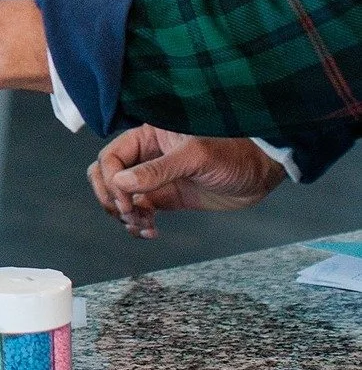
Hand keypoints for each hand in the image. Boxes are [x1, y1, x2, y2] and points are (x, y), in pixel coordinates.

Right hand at [88, 126, 285, 237]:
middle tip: (128, 214)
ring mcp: (156, 179)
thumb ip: (157, 170)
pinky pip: (141, 211)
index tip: (125, 202)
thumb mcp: (194, 158)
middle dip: (111, 198)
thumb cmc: (232, 154)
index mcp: (147, 137)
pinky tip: (150, 231)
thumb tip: (120, 184)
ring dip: (125, 215)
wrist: (261, 173)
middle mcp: (146, 156)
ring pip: (122, 197)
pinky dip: (139, 224)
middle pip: (108, 176)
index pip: (111, 157)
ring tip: (142, 226)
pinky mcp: (167, 198)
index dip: (111, 180)